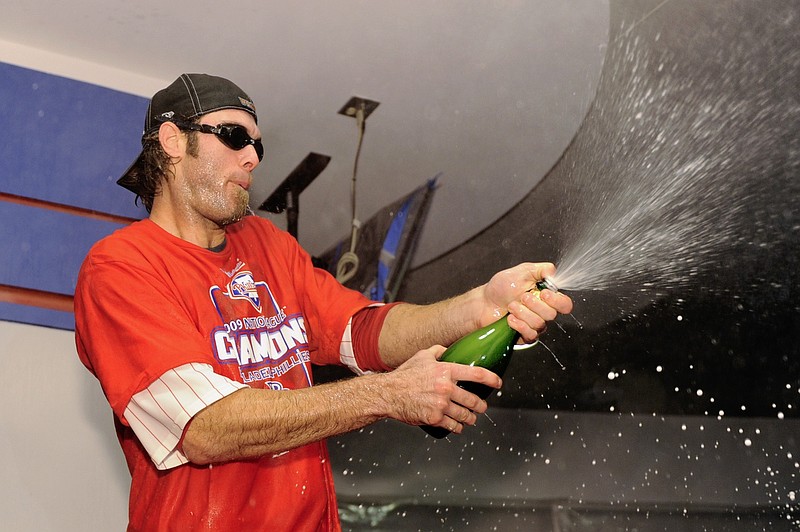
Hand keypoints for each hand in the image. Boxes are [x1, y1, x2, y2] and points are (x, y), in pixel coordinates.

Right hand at [382, 345, 501, 433]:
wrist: (389, 393)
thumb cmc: (404, 375)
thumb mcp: (421, 356)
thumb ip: (437, 351)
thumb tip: (448, 350)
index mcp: (446, 371)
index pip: (476, 374)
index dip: (491, 379)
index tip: (498, 382)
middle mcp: (446, 388)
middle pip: (473, 400)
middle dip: (481, 406)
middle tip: (482, 407)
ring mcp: (441, 404)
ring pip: (465, 415)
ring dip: (471, 418)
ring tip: (472, 418)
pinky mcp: (434, 418)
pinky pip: (453, 425)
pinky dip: (458, 427)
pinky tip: (459, 426)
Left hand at [481, 262, 573, 343]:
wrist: (484, 303)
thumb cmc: (501, 287)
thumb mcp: (521, 272)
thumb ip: (540, 269)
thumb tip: (553, 271)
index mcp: (546, 297)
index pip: (565, 304)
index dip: (557, 301)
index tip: (543, 293)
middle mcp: (542, 311)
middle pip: (552, 314)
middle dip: (534, 305)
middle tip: (522, 297)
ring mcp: (534, 324)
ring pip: (540, 324)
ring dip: (523, 313)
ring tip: (511, 306)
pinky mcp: (525, 335)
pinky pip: (531, 335)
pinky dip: (519, 325)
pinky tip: (510, 318)